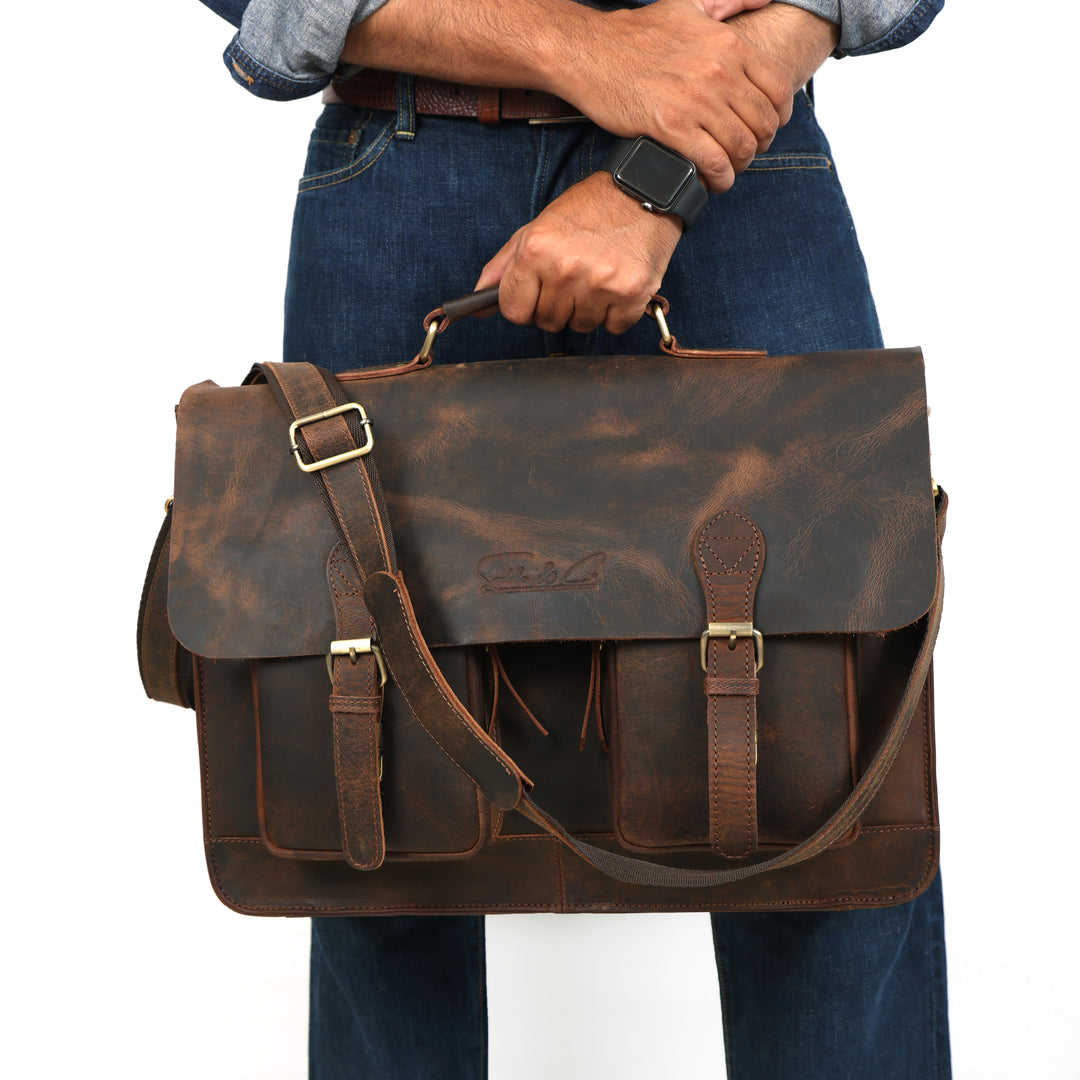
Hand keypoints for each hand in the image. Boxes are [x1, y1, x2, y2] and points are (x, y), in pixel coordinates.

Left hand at [474, 172, 681, 333]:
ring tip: (597, 275)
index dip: (524, 305)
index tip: (536, 293)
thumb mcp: (537, 229)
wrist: (644, 189)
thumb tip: (478, 306)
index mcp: (536, 250)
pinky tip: (617, 282)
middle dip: (557, 305)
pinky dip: (616, 312)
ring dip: (587, 308)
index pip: (514, 311)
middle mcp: (566, 268)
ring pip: (580, 326)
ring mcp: (600, 283)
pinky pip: (613, 327)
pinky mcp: (632, 294)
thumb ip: (503, 268)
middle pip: (548, 322)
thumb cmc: (589, 209)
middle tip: (574, 275)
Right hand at [558, 0, 792, 191]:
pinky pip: (713, 162)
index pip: (778, 90)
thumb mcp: (690, 6)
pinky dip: (718, 178)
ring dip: (739, 166)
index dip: (778, 117)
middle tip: (744, 153)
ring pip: (741, 147)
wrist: (592, 52)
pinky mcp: (672, 127)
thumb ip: (731, 0)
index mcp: (729, 44)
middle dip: (759, 145)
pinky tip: (712, 180)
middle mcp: (719, 71)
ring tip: (727, 169)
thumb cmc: (637, 34)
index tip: (766, 128)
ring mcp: (696, 101)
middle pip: (763, 123)